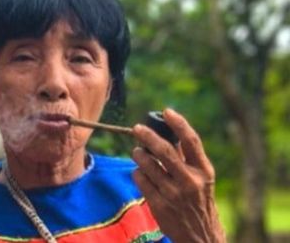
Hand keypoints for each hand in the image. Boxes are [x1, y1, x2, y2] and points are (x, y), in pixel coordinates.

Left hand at [131, 108, 225, 242]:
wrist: (202, 236)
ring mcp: (174, 194)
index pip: (191, 141)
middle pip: (164, 151)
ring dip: (139, 154)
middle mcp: (190, 181)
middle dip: (147, 136)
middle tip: (137, 129)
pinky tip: (141, 173)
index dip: (179, 123)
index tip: (166, 111)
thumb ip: (186, 158)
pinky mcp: (160, 205)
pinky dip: (138, 172)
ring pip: (147, 164)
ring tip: (138, 152)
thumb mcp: (201, 179)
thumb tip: (166, 131)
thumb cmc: (198, 200)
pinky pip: (140, 180)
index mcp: (204, 171)